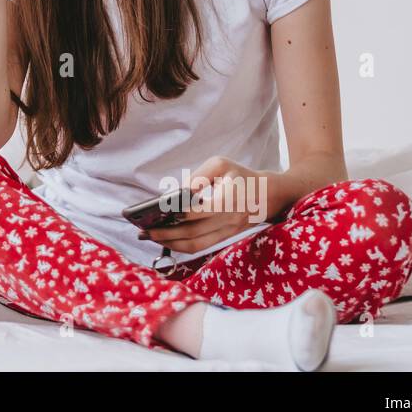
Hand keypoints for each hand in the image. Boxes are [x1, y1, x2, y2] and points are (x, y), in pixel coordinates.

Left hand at [138, 157, 271, 253]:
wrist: (268, 195)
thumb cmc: (240, 176)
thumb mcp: (220, 165)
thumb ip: (197, 177)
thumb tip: (177, 193)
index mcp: (227, 200)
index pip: (198, 212)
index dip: (176, 213)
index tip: (157, 212)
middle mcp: (227, 220)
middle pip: (192, 233)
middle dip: (165, 233)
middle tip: (143, 230)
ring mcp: (226, 232)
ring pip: (195, 245)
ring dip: (170, 244)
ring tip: (150, 237)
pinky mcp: (224, 238)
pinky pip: (201, 246)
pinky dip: (182, 246)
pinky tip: (166, 240)